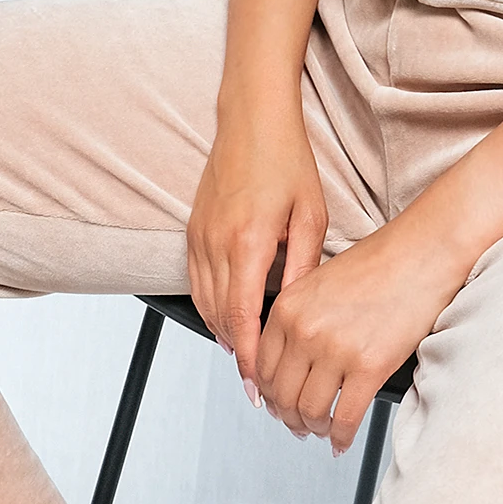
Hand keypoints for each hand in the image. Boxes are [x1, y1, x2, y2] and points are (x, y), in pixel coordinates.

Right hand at [186, 94, 327, 397]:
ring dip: (222, 332)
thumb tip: (297, 311)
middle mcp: (216, 242)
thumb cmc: (286, 160)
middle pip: (219, 316)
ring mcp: (199, 235)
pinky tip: (227, 319)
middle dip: (236, 353)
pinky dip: (209, 306)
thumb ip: (302, 267)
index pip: (241, 316)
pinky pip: (195, 280)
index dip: (249, 356)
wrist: (252, 118)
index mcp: (248, 242)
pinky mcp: (193, 228)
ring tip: (246, 358)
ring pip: (204, 302)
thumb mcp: (309, 215)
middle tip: (259, 384)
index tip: (258, 385)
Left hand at [254, 211, 466, 452]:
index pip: (261, 367)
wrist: (421, 253)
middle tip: (299, 424)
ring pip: (309, 412)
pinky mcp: (369, 367)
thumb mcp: (320, 283)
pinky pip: (345, 419)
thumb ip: (298, 319)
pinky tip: (342, 439)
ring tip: (323, 429)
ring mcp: (335, 350)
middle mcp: (305, 329)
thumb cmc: (379, 264)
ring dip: (314, 428)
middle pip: (281, 395)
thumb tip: (289, 364)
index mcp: (289, 306)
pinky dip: (341, 437)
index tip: (275, 403)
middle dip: (288, 417)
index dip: (268, 393)